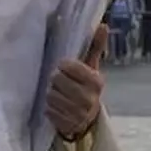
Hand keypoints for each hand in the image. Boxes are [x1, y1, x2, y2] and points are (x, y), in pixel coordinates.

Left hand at [45, 25, 106, 140]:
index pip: (67, 65)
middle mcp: (90, 98)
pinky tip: (57, 107)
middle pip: (56, 80)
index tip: (65, 68)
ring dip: (50, 94)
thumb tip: (102, 25)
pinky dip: (49, 108)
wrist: (87, 119)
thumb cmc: (86, 87)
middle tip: (59, 83)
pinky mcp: (68, 125)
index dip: (63, 66)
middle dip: (55, 80)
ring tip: (58, 95)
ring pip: (50, 95)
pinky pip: (48, 110)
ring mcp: (79, 114)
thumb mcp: (91, 68)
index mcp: (96, 81)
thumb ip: (95, 47)